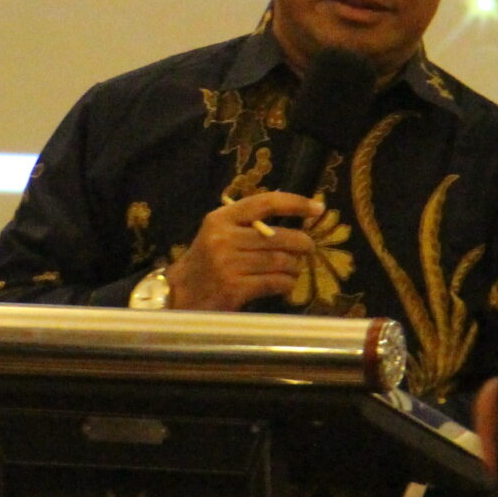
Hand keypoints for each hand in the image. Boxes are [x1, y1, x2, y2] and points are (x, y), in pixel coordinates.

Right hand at [165, 192, 323, 312]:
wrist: (179, 294)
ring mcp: (228, 264)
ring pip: (280, 260)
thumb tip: (295, 214)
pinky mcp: (234, 288)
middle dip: (301, 243)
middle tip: (308, 247)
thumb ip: (247, 223)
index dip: (295, 203)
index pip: (264, 203)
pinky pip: (274, 282)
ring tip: (295, 268)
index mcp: (221, 218)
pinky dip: (286, 283)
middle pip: (278, 236)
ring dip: (294, 266)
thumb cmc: (205, 262)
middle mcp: (224, 238)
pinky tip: (286, 284)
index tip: (318, 207)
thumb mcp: (218, 233)